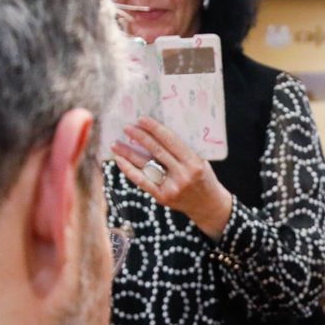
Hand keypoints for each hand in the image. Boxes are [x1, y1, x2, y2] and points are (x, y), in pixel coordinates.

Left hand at [113, 117, 234, 240]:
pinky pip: (142, 181)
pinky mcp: (163, 197)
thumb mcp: (200, 160)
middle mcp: (183, 175)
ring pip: (146, 165)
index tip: (142, 119)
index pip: (171, 141)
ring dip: (128, 153)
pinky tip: (120, 161)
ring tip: (116, 143)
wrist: (209, 205)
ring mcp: (172, 187)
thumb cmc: (203, 177)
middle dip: (140, 137)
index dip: (155, 128)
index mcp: (194, 162)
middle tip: (126, 127)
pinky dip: (130, 170)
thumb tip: (158, 131)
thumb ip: (183, 149)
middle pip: (156, 151)